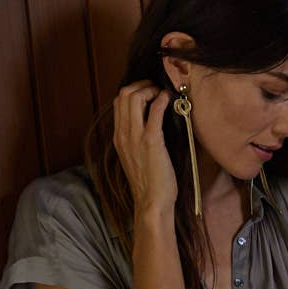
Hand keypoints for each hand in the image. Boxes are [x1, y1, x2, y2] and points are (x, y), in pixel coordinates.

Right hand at [113, 79, 177, 213]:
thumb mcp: (136, 159)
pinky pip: (154, 110)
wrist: (152, 203)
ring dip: (150, 89)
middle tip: (156, 88)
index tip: (148, 92)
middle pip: (124, 94)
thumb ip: (136, 141)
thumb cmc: (149, 184)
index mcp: (118, 138)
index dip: (133, 91)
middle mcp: (123, 135)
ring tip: (162, 93)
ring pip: (134, 97)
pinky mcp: (151, 141)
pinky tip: (169, 99)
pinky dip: (161, 99)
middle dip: (141, 85)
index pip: (118, 102)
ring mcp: (135, 137)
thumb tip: (149, 125)